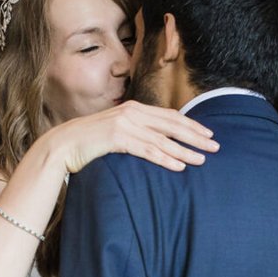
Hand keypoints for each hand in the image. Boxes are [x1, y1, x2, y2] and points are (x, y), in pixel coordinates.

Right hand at [50, 101, 219, 174]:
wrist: (62, 145)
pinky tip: (180, 167)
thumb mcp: (116, 132)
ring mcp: (124, 124)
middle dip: (196, 136)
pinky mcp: (117, 138)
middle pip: (172, 125)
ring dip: (185, 150)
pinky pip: (147, 150)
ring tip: (202, 160)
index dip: (192, 125)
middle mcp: (132, 113)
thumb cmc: (89, 142)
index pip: (170, 116)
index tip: (208, 135)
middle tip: (215, 147)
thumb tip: (156, 141)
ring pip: (163, 139)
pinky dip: (165, 159)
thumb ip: (135, 132)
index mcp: (133, 109)